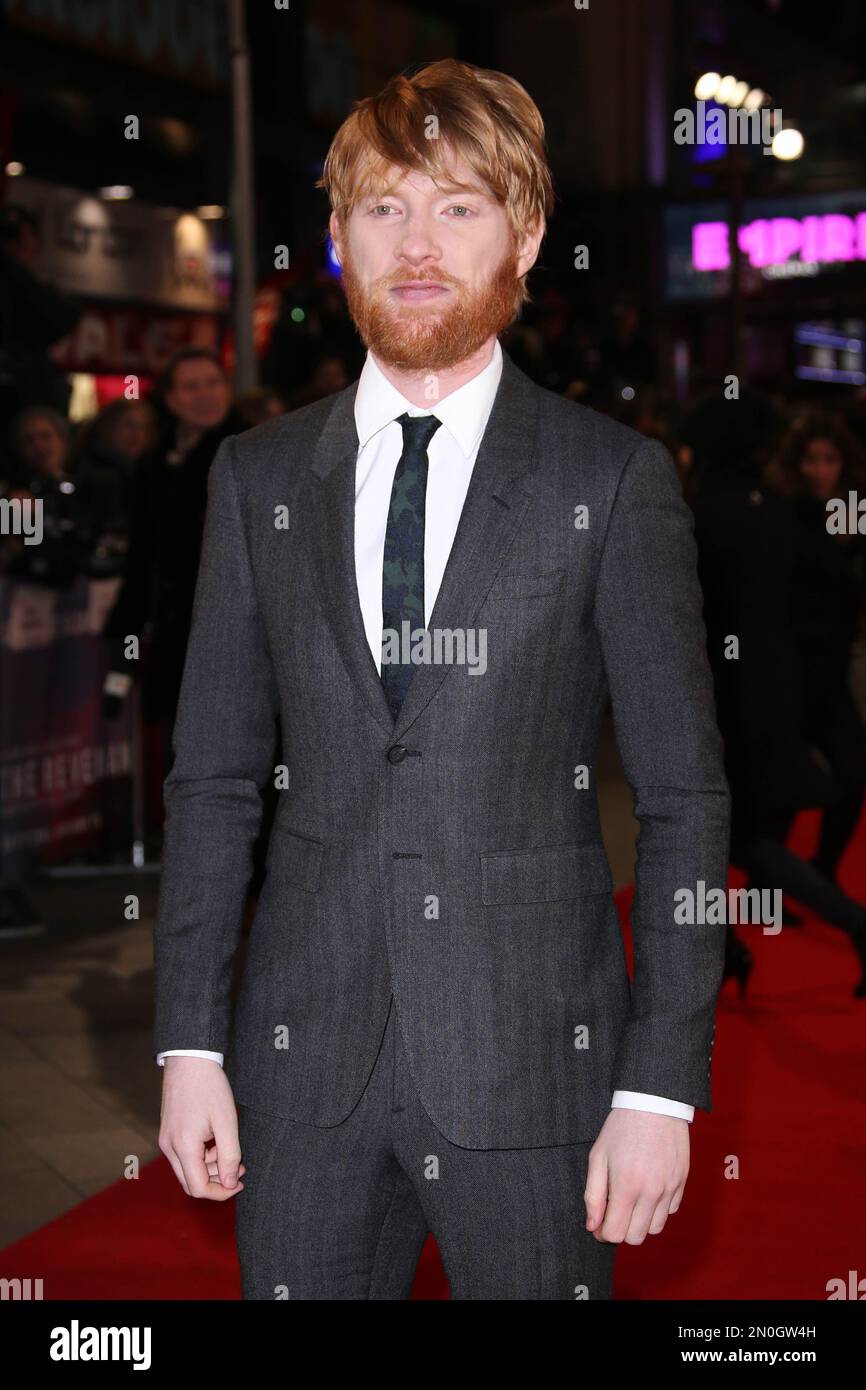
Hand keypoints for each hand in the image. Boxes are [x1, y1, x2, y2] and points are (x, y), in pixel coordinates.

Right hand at [158, 1056, 245, 1200]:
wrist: (189, 1059)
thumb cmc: (209, 1087)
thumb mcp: (227, 1122)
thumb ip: (229, 1156)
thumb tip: (229, 1184)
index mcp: (183, 1147)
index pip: (198, 1188)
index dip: (221, 1192)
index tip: (239, 1183)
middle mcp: (169, 1147)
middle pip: (190, 1183)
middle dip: (216, 1181)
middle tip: (239, 1167)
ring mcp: (166, 1139)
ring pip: (187, 1170)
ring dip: (210, 1168)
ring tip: (230, 1149)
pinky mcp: (168, 1132)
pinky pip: (183, 1155)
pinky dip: (201, 1156)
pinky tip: (216, 1140)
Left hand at [584, 1107, 688, 1243]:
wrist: (654, 1103)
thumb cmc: (621, 1128)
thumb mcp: (598, 1157)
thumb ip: (593, 1195)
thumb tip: (592, 1225)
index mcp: (626, 1187)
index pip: (615, 1234)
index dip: (603, 1233)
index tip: (599, 1223)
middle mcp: (651, 1193)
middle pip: (635, 1238)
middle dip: (621, 1230)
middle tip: (614, 1212)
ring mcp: (669, 1189)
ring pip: (655, 1228)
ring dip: (640, 1222)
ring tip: (631, 1201)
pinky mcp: (682, 1182)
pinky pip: (670, 1211)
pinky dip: (658, 1209)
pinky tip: (648, 1191)